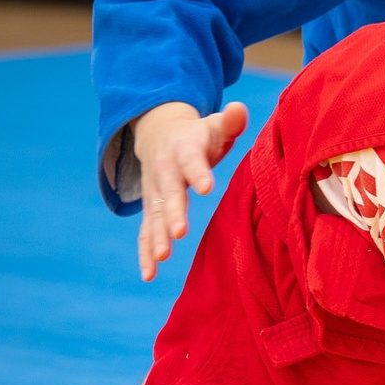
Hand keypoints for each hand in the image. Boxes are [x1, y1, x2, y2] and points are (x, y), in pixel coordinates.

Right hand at [132, 100, 249, 281]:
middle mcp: (165, 172)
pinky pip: (145, 232)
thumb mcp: (214, 125)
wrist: (160, 137)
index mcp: (184, 150)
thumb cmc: (199, 136)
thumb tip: (239, 110)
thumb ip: (230, 121)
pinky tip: (148, 274)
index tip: (206, 187)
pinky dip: (145, 253)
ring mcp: (154, 193)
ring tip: (162, 258)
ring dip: (156, 237)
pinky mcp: (150, 210)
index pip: (191, 160)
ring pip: (153, 216)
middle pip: (169, 194)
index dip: (198, 172)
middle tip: (179, 233)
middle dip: (173, 213)